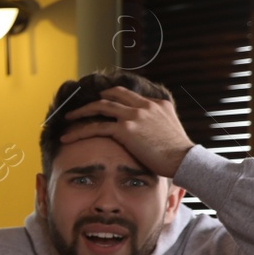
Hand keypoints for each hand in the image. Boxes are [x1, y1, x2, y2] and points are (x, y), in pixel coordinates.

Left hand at [62, 87, 193, 177]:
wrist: (185, 160)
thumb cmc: (179, 152)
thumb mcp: (170, 128)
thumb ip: (157, 122)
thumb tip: (149, 130)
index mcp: (157, 103)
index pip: (130, 94)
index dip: (114, 96)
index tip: (102, 100)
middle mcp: (144, 105)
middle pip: (113, 94)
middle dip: (96, 98)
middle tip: (83, 107)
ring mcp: (134, 115)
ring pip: (100, 107)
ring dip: (82, 112)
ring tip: (68, 118)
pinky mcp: (126, 129)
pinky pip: (96, 127)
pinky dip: (79, 131)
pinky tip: (68, 137)